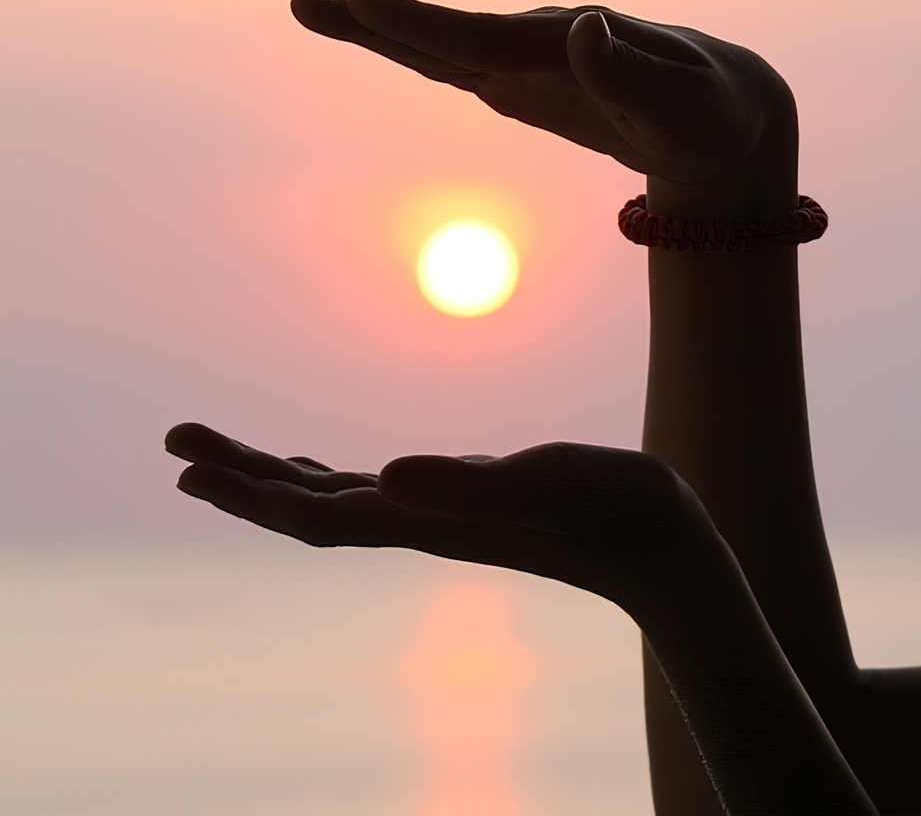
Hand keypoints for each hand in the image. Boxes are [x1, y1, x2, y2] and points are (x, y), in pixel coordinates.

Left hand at [167, 421, 881, 813]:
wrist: (671, 552)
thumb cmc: (622, 510)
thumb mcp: (550, 480)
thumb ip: (469, 481)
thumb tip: (381, 475)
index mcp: (432, 519)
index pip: (318, 513)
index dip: (251, 491)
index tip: (185, 465)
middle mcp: (426, 523)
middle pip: (311, 507)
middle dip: (242, 476)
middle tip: (175, 440)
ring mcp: (448, 518)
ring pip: (340, 500)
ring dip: (277, 476)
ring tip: (220, 453)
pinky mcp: (474, 507)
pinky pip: (384, 494)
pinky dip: (338, 478)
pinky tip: (335, 469)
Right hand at [291, 0, 796, 212]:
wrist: (727, 114)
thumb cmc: (713, 115)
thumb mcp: (686, 109)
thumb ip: (633, 77)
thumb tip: (582, 28)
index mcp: (578, 43)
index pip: (492, 39)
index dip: (430, 26)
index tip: (370, 1)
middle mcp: (546, 40)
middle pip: (452, 34)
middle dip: (384, 21)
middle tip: (307, 0)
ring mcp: (530, 59)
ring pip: (444, 46)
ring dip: (380, 28)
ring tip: (310, 6)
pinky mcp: (524, 81)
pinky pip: (456, 64)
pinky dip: (412, 49)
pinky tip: (372, 33)